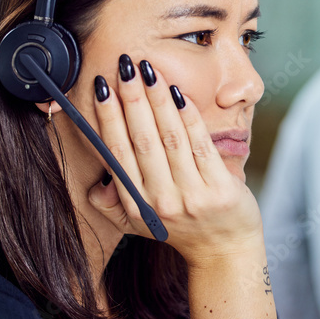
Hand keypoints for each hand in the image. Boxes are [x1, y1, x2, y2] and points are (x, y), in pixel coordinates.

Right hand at [85, 55, 261, 266]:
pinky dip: (188, 117)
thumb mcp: (140, 225)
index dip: (107, 118)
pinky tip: (178, 93)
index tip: (101, 88)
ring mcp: (191, 196)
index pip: (117, 153)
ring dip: (158, 99)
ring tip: (149, 71)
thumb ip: (115, 203)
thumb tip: (95, 182)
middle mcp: (161, 202)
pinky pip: (200, 144)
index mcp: (137, 206)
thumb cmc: (182, 229)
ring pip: (170, 138)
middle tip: (124, 66)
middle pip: (142, 140)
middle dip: (131, 98)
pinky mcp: (220, 190)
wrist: (225, 252)